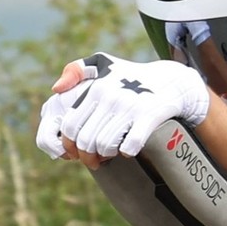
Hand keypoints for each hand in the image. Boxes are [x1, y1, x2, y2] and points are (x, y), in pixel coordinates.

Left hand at [35, 53, 210, 166]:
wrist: (171, 81)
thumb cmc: (131, 76)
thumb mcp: (103, 64)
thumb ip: (75, 71)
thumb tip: (55, 90)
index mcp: (96, 89)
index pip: (71, 125)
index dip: (70, 145)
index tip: (77, 153)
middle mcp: (110, 97)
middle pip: (86, 140)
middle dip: (87, 156)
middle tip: (94, 161)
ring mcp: (130, 107)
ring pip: (105, 145)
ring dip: (106, 155)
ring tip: (111, 153)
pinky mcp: (149, 116)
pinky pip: (129, 146)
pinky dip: (126, 152)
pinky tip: (128, 149)